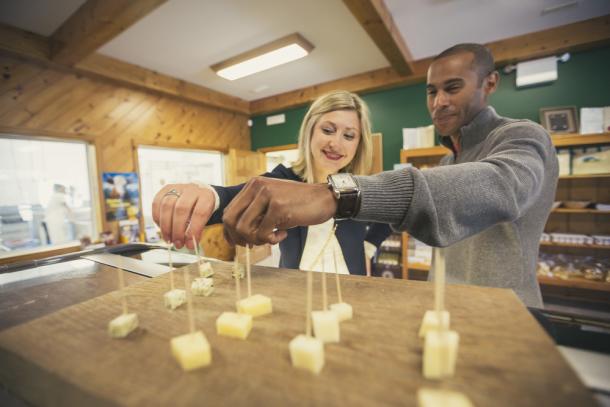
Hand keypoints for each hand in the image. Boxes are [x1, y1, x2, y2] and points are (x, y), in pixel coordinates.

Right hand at [151, 183, 215, 248]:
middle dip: (177, 230)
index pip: (200, 213)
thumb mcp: (206, 218)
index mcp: (206, 196)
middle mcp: (191, 189)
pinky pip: (156, 203)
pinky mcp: (165, 189)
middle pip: (181, 209)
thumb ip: (198, 229)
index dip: (193, 230)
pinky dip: (157, 218)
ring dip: (165, 227)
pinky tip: (161, 228)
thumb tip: (188, 244)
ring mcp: (177, 187)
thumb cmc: (202, 208)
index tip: (190, 244)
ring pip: (167, 206)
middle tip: (178, 244)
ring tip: (168, 239)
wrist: (198, 193)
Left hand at [222, 177, 336, 245]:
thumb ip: (254, 214)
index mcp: (253, 185)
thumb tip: (233, 236)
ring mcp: (267, 195)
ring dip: (256, 240)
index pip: (229, 211)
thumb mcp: (271, 204)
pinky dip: (271, 240)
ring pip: (244, 229)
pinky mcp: (278, 207)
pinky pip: (262, 234)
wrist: (324, 199)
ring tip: (271, 238)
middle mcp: (257, 186)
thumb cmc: (297, 204)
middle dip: (240, 238)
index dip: (230, 231)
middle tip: (255, 243)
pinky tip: (283, 235)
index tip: (240, 243)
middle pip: (231, 221)